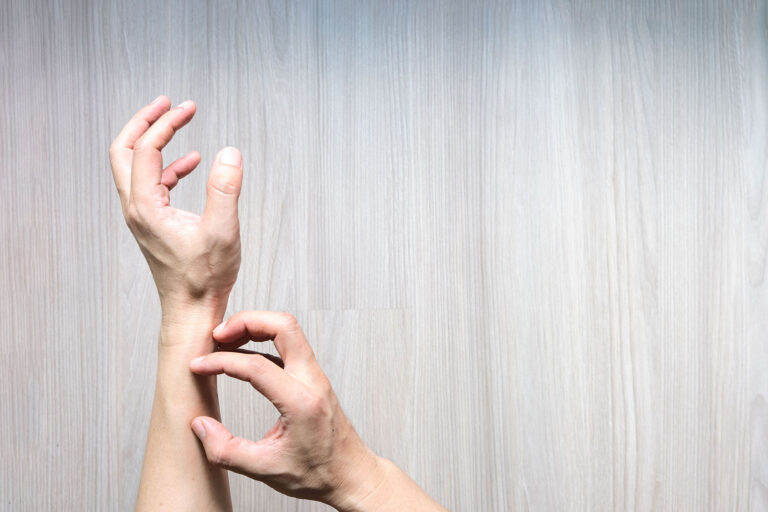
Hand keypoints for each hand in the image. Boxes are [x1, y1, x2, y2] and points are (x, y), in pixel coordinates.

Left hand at [108, 96, 243, 314]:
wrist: (191, 310)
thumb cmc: (204, 278)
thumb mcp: (222, 230)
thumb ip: (225, 188)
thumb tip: (229, 152)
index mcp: (145, 206)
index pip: (145, 149)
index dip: (165, 123)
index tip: (188, 109)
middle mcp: (136, 208)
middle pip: (123, 151)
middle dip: (144, 122)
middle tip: (166, 103)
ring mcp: (142, 216)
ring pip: (134, 165)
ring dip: (154, 140)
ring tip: (179, 122)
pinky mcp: (153, 223)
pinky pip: (152, 183)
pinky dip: (168, 165)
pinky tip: (191, 163)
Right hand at [188, 311, 385, 509]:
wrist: (351, 474)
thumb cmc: (317, 474)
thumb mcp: (266, 470)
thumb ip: (227, 451)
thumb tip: (199, 426)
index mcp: (301, 402)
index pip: (256, 366)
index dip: (221, 361)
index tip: (198, 366)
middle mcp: (312, 381)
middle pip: (283, 326)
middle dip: (246, 321)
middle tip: (217, 334)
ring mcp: (315, 376)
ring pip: (288, 330)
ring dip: (256, 326)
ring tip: (226, 339)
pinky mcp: (312, 377)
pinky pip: (288, 346)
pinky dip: (263, 341)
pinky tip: (242, 354)